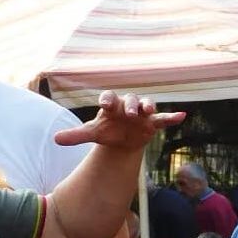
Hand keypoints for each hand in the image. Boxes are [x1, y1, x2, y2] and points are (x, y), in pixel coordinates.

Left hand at [55, 91, 184, 151]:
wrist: (123, 139)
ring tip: (149, 111)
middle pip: (130, 100)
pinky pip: (163, 118)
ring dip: (149, 106)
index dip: (108, 99)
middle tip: (130, 113)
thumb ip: (77, 135)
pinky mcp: (153, 122)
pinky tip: (181, 116)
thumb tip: (56, 139)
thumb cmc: (107, 131)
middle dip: (130, 105)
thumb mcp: (93, 133)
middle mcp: (128, 105)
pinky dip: (171, 117)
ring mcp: (142, 113)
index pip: (110, 97)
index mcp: (112, 105)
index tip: (105, 105)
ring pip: (147, 105)